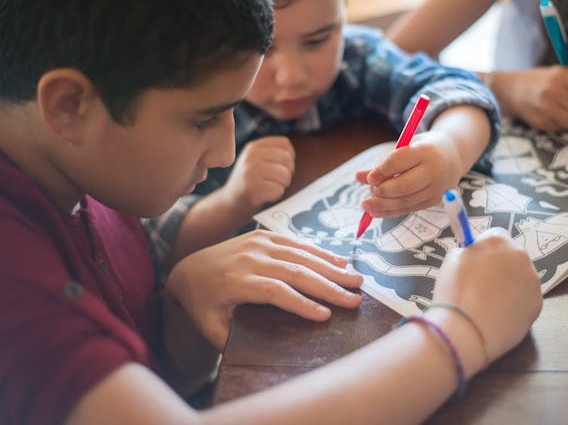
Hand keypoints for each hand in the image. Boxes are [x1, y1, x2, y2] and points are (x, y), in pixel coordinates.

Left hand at [165, 230, 363, 348]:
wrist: (188, 267)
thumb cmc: (202, 302)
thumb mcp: (209, 325)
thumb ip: (231, 339)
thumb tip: (256, 356)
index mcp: (236, 281)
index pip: (274, 291)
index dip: (301, 303)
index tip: (325, 315)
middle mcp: (250, 258)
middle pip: (295, 271)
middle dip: (328, 286)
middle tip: (354, 299)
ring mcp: (259, 243)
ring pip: (301, 255)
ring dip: (331, 267)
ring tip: (356, 280)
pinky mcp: (265, 236)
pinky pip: (297, 243)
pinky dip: (320, 253)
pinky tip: (341, 262)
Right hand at [220, 136, 294, 219]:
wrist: (230, 204)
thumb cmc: (250, 183)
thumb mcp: (256, 161)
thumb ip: (272, 154)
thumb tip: (292, 156)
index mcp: (253, 147)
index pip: (284, 143)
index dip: (288, 157)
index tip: (279, 167)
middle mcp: (250, 156)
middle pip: (287, 159)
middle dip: (288, 172)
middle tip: (276, 181)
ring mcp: (250, 172)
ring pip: (285, 175)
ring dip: (283, 185)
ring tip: (270, 188)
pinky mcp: (252, 188)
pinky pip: (278, 189)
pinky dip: (276, 195)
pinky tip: (265, 196)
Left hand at [354, 130, 461, 217]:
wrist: (453, 155)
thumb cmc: (422, 149)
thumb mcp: (405, 148)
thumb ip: (383, 163)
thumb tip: (358, 177)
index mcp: (426, 151)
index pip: (399, 162)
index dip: (381, 171)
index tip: (368, 177)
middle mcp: (434, 170)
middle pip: (404, 186)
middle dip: (382, 191)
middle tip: (370, 190)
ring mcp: (436, 188)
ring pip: (406, 201)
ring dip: (383, 205)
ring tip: (365, 205)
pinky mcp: (434, 200)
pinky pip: (409, 208)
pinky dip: (391, 211)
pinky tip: (375, 212)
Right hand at [431, 228, 541, 362]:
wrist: (465, 332)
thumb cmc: (454, 293)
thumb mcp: (451, 260)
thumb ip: (467, 251)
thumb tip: (474, 253)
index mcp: (498, 241)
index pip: (496, 235)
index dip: (485, 249)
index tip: (476, 261)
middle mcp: (521, 256)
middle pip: (512, 255)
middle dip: (500, 265)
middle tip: (481, 283)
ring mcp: (532, 281)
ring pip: (521, 277)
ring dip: (509, 284)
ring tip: (488, 302)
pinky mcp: (537, 304)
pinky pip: (526, 298)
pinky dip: (515, 303)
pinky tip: (498, 313)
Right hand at [492, 66, 567, 130]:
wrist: (509, 90)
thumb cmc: (539, 81)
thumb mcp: (560, 76)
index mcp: (561, 75)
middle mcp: (553, 90)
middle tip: (566, 103)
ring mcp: (545, 108)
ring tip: (558, 110)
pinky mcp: (540, 122)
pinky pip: (561, 128)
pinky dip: (558, 124)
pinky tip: (548, 115)